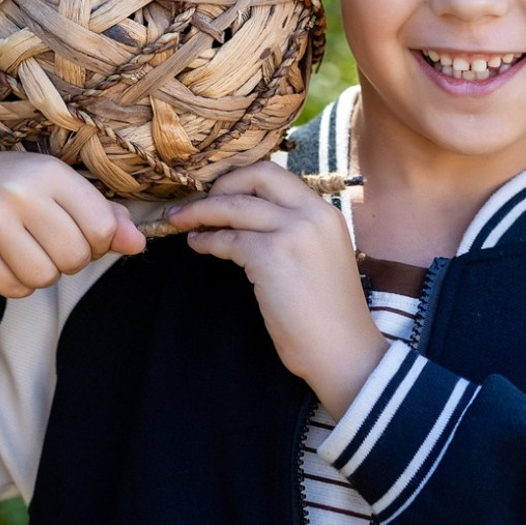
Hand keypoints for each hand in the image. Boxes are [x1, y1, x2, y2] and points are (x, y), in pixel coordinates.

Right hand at [0, 153, 145, 297]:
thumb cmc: (18, 189)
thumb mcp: (61, 188)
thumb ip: (105, 215)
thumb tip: (138, 244)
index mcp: (49, 172)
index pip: (101, 225)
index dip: (102, 240)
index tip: (86, 234)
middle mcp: (18, 193)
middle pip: (74, 255)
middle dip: (73, 259)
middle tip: (54, 244)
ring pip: (45, 277)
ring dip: (46, 273)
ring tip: (32, 251)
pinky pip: (15, 289)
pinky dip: (20, 283)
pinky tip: (8, 260)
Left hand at [168, 162, 387, 417]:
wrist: (344, 350)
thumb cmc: (330, 314)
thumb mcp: (320, 256)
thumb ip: (296, 232)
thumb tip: (251, 221)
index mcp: (325, 212)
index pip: (277, 174)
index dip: (242, 180)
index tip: (221, 193)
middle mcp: (312, 213)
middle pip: (257, 176)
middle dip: (221, 185)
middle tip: (199, 202)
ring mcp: (293, 232)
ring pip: (235, 205)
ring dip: (201, 211)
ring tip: (181, 220)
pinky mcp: (272, 256)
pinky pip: (229, 239)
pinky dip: (207, 240)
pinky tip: (198, 245)